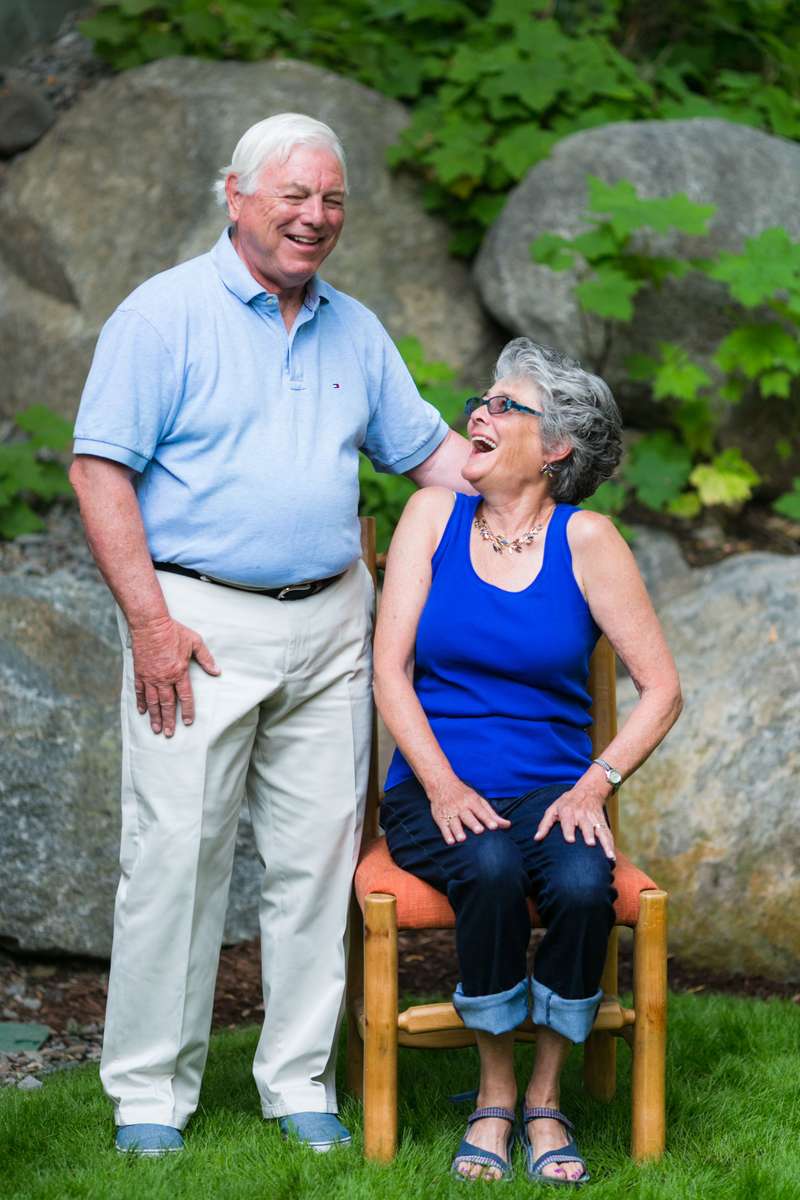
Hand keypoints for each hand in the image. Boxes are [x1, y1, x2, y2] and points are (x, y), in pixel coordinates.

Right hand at [130, 615, 219, 736]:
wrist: (150, 624)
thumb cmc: (174, 631)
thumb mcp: (195, 642)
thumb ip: (206, 658)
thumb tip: (218, 672)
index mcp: (179, 672)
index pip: (184, 696)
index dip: (186, 710)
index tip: (187, 722)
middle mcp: (164, 678)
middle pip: (167, 704)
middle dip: (169, 720)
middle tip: (169, 734)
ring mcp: (150, 677)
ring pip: (152, 701)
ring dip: (155, 717)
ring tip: (156, 729)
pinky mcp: (139, 672)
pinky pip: (140, 691)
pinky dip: (141, 702)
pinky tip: (142, 711)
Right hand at [429, 778, 510, 845]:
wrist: (441, 783)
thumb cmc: (464, 794)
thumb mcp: (479, 800)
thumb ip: (492, 814)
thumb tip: (507, 825)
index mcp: (472, 802)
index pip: (481, 811)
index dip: (488, 819)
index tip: (494, 827)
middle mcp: (461, 807)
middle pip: (468, 816)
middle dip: (473, 823)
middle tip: (479, 831)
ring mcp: (450, 812)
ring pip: (454, 822)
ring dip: (458, 830)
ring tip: (462, 839)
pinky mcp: (440, 817)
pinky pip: (443, 826)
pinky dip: (446, 834)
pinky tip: (450, 842)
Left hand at [534, 785, 615, 860]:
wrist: (588, 791)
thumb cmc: (566, 804)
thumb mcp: (552, 809)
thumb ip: (544, 824)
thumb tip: (537, 839)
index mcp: (568, 811)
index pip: (568, 820)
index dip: (569, 830)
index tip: (570, 840)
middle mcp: (582, 814)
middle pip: (586, 825)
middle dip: (588, 834)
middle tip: (590, 844)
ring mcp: (594, 819)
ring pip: (600, 831)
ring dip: (605, 843)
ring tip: (608, 855)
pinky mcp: (602, 823)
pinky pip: (607, 834)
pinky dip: (611, 845)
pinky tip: (612, 856)